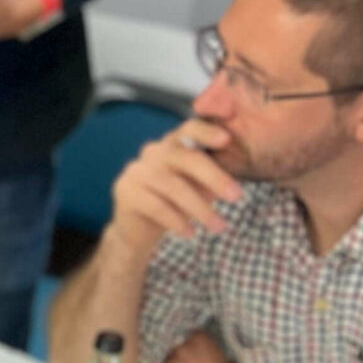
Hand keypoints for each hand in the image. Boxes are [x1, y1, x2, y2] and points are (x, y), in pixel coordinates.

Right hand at [106, 116, 243, 249]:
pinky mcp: (125, 191)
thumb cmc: (175, 204)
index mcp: (172, 145)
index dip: (206, 131)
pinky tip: (190, 233)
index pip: (189, 129)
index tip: (227, 140)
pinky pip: (155, 205)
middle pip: (184, 158)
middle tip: (236, 196)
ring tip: (219, 226)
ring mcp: (136, 170)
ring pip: (171, 185)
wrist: (138, 230)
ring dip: (199, 208)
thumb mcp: (198, 188)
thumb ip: (212, 178)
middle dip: (213, 177)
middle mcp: (152, 152)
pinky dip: (176, 221)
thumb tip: (235, 182)